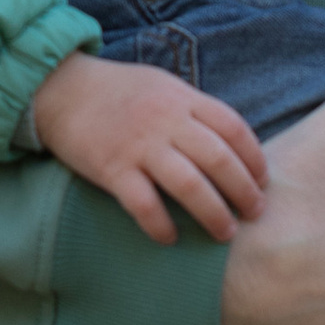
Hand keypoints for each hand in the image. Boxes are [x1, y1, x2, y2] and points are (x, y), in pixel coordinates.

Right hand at [30, 50, 267, 244]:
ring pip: (188, 184)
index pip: (233, 128)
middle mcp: (165, 120)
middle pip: (218, 159)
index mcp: (182, 98)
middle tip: (255, 213)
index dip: (254, 158)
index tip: (263, 181)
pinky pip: (143, 203)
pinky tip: (169, 237)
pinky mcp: (111, 168)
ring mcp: (138, 145)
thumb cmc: (118, 91)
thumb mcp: (163, 86)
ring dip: (213, 213)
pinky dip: (160, 224)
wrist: (61, 88)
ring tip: (225, 232)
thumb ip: (194, 110)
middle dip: (243, 191)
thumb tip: (231, 144)